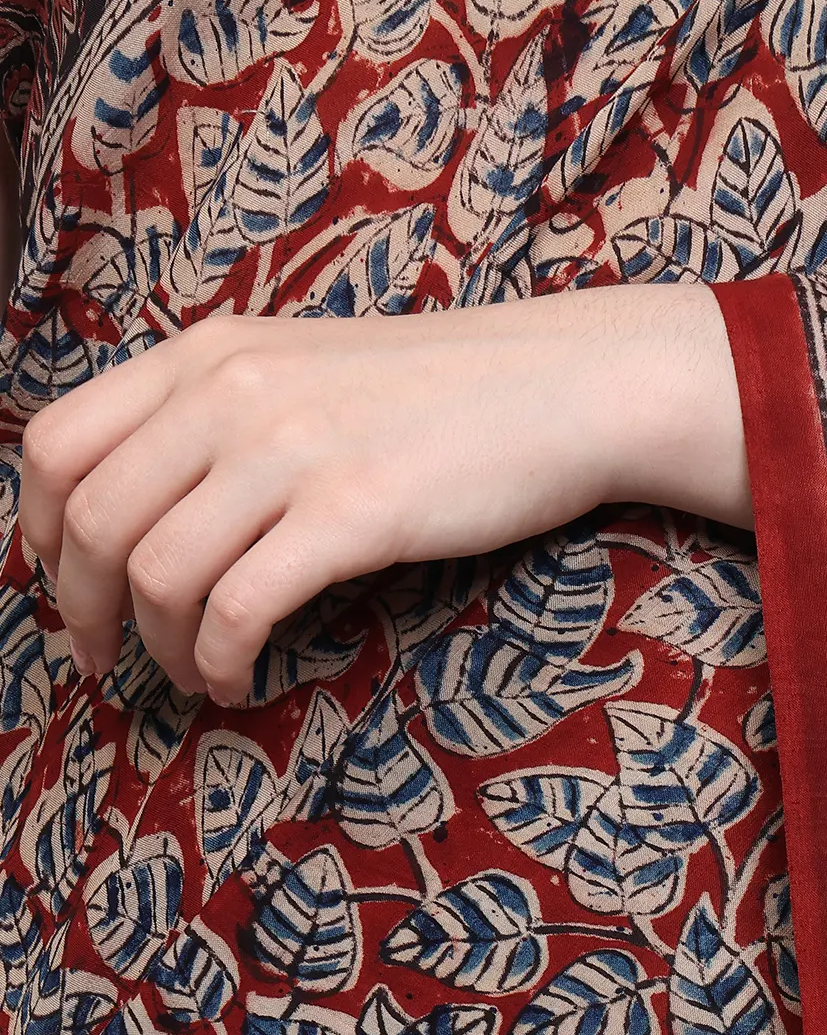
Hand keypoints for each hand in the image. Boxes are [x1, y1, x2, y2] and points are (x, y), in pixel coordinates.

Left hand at [18, 282, 750, 703]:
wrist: (565, 384)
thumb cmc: (442, 393)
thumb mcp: (303, 369)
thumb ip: (217, 414)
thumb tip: (146, 503)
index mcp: (207, 353)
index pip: (56, 443)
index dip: (32, 532)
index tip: (60, 585)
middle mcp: (230, 392)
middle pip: (89, 521)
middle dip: (82, 612)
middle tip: (108, 661)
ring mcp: (291, 449)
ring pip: (155, 572)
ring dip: (159, 648)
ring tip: (194, 676)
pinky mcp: (353, 511)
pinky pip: (240, 607)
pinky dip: (221, 661)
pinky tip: (242, 680)